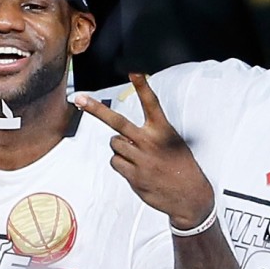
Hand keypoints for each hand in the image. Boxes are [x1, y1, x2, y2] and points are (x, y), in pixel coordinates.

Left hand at [74, 73, 212, 228]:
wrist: (190, 197)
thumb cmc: (181, 167)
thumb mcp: (174, 144)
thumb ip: (150, 135)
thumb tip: (122, 137)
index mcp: (164, 131)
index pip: (152, 104)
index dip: (142, 87)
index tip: (134, 71)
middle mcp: (150, 142)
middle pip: (117, 122)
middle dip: (96, 110)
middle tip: (79, 98)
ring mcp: (141, 159)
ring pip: (114, 145)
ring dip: (121, 149)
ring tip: (139, 157)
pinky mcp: (133, 175)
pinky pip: (115, 162)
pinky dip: (121, 164)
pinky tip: (137, 170)